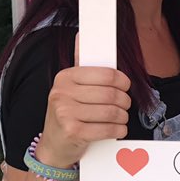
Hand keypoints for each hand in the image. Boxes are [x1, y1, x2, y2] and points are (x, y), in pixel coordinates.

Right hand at [38, 51, 131, 168]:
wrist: (54, 145)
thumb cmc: (68, 113)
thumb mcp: (71, 87)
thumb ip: (80, 63)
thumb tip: (82, 35)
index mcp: (65, 77)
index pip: (105, 73)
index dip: (122, 80)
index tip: (126, 85)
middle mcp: (62, 93)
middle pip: (111, 94)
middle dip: (124, 101)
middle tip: (125, 105)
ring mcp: (65, 113)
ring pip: (111, 112)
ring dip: (122, 117)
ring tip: (121, 118)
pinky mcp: (73, 132)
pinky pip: (107, 129)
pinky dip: (118, 130)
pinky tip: (117, 129)